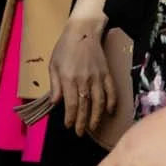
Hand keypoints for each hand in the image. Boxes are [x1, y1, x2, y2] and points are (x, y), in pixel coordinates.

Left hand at [50, 16, 115, 137]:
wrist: (83, 32)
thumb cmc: (64, 48)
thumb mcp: (53, 65)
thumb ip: (55, 85)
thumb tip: (56, 103)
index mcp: (69, 78)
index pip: (71, 104)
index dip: (70, 117)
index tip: (68, 126)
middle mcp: (84, 80)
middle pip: (85, 106)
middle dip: (82, 122)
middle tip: (80, 133)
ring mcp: (97, 77)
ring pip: (99, 102)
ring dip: (97, 117)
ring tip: (93, 128)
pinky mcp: (107, 73)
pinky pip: (111, 91)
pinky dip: (112, 103)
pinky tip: (109, 112)